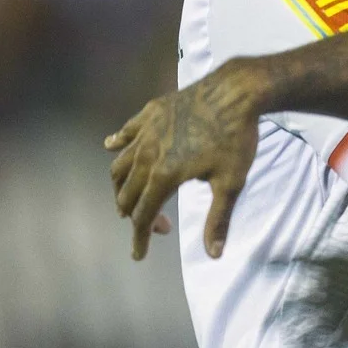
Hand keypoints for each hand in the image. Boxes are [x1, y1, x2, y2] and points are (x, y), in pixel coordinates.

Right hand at [106, 60, 264, 259]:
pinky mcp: (150, 113)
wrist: (235, 92)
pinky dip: (117, 144)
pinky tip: (111, 147)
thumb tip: (214, 256)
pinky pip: (126, 131)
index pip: (143, 216)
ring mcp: (145, 132)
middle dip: (137, 216)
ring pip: (120, 165)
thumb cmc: (236, 138)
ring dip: (121, 186)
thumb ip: (218, 220)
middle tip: (159, 226)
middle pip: (128, 194)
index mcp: (163, 176)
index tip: (139, 255)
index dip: (140, 238)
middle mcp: (146, 155)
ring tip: (128, 198)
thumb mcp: (231, 183)